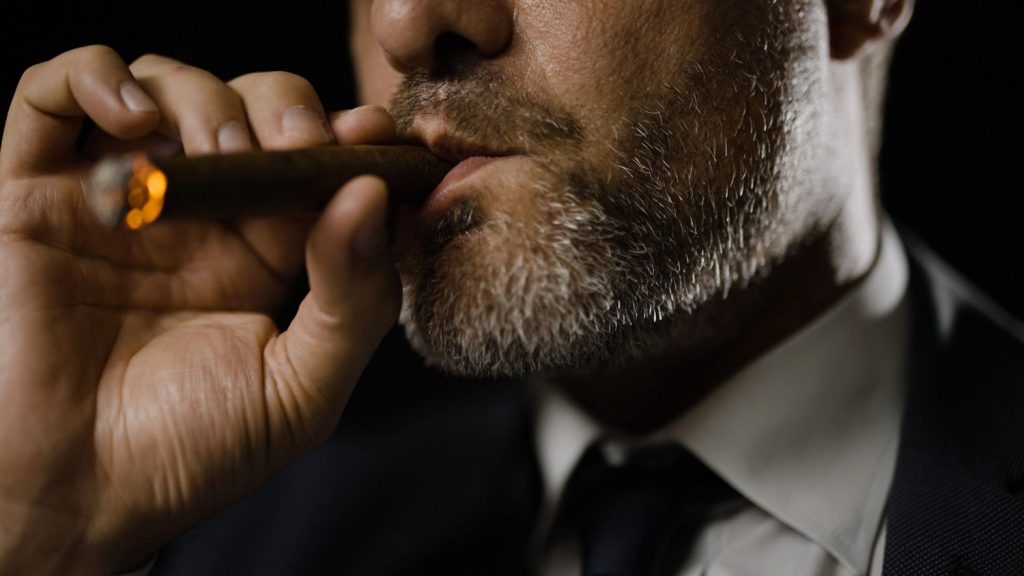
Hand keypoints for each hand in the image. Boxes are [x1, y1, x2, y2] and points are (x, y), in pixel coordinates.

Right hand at [0, 46, 400, 573]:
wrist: (77, 495)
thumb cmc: (191, 452)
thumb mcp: (303, 388)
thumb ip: (354, 297)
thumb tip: (371, 195)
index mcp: (267, 252)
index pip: (315, 163)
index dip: (346, 137)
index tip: (373, 136)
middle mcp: (199, 216)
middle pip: (251, 108)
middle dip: (284, 109)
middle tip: (297, 146)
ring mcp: (121, 198)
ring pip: (165, 87)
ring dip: (203, 97)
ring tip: (219, 151)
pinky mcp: (36, 194)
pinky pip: (50, 98)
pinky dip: (92, 77)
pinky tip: (134, 118)